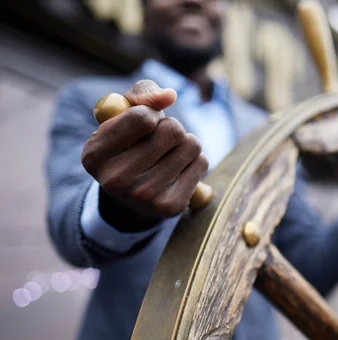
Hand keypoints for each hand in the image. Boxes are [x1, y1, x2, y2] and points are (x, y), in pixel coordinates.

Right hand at [81, 80, 208, 219]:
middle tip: (159, 141)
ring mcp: (143, 196)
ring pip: (192, 144)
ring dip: (185, 143)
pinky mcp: (170, 207)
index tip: (145, 123)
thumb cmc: (131, 141)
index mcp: (94, 154)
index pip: (143, 118)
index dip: (152, 113)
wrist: (134, 192)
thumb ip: (142, 93)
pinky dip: (195, 160)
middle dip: (171, 127)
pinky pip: (202, 162)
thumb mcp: (125, 112)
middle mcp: (115, 180)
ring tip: (168, 154)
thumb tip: (169, 96)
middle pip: (173, 129)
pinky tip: (179, 169)